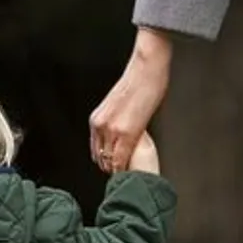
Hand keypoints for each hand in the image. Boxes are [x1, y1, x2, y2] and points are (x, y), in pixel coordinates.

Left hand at [89, 27, 171, 172]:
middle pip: (102, 157)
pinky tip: (133, 171)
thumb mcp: (117, 105)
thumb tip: (119, 131)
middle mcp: (100, 126)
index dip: (105, 160)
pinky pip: (122, 158)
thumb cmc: (137, 82)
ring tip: (130, 173)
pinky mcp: (127, 132)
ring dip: (120, 169)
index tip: (113, 166)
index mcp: (96, 119)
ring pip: (111, 161)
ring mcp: (112, 130)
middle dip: (111, 167)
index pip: (96, 149)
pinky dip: (126, 167)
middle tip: (123, 173)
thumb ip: (114, 121)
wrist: (146, 69)